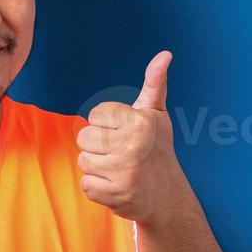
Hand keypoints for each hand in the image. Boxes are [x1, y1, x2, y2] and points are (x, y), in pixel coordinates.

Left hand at [76, 50, 180, 224]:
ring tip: (119, 170)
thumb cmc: (157, 149)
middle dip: (98, 146)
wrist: (168, 197)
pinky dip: (98, 188)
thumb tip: (164, 54)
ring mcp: (123, 172)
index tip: (126, 135)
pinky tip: (116, 186)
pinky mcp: (115, 194)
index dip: (107, 125)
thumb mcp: (156, 115)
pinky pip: (86, 184)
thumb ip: (154, 83)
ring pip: (83, 160)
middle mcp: (132, 145)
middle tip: (122, 155)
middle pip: (84, 137)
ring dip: (97, 168)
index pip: (95, 114)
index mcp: (139, 122)